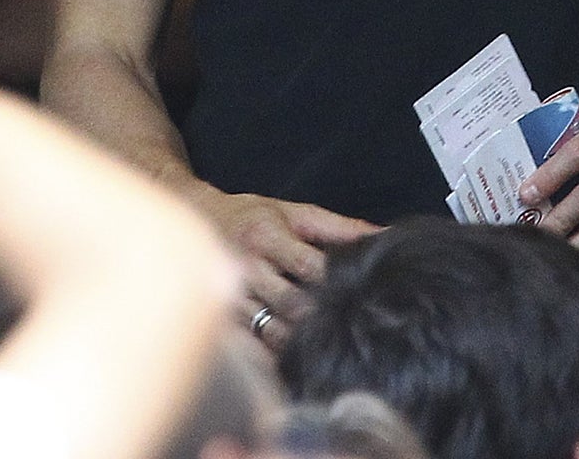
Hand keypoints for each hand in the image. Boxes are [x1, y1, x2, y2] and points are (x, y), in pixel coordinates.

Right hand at [191, 190, 377, 341]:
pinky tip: (293, 366)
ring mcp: (230, 295)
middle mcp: (247, 267)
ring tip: (327, 353)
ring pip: (270, 331)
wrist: (194, 216)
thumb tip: (384, 234)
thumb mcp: (295, 213)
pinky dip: (271, 359)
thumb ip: (339, 227)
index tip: (363, 298)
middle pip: (290, 303)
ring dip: (298, 344)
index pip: (308, 266)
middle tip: (350, 334)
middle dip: (320, 320)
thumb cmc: (252, 216)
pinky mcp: (220, 316)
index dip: (336, 284)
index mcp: (267, 236)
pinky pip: (248, 347)